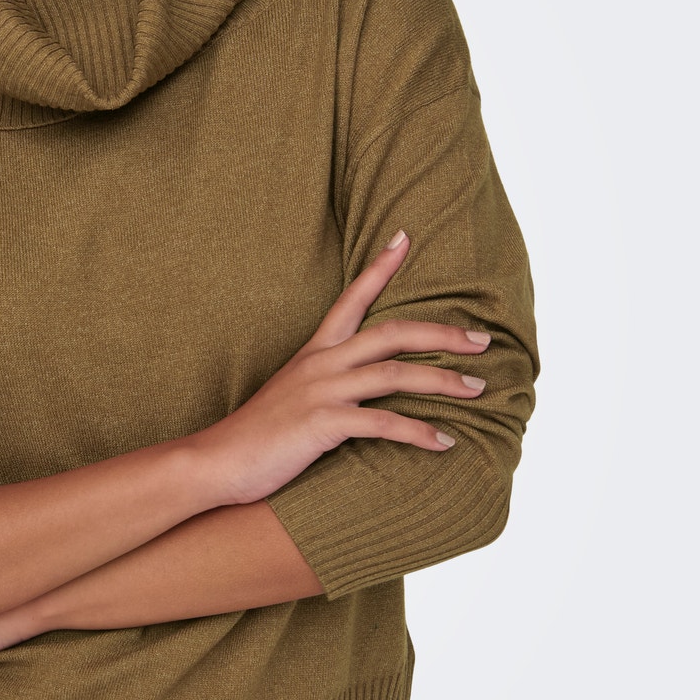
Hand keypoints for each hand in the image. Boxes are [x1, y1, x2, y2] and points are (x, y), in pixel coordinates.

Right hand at [194, 230, 493, 505]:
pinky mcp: (322, 423)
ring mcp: (321, 391)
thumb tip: (360, 388)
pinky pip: (382, 423)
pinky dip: (419, 432)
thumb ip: (325, 384)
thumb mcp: (292, 395)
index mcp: (314, 352)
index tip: (404, 239)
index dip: (379, 268)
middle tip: (482, 340)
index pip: (351, 299)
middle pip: (391, 333)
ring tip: (477, 387)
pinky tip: (445, 442)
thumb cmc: (257, 434)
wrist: (217, 460)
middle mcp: (321, 363)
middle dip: (442, 334)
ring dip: (442, 380)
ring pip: (394, 374)